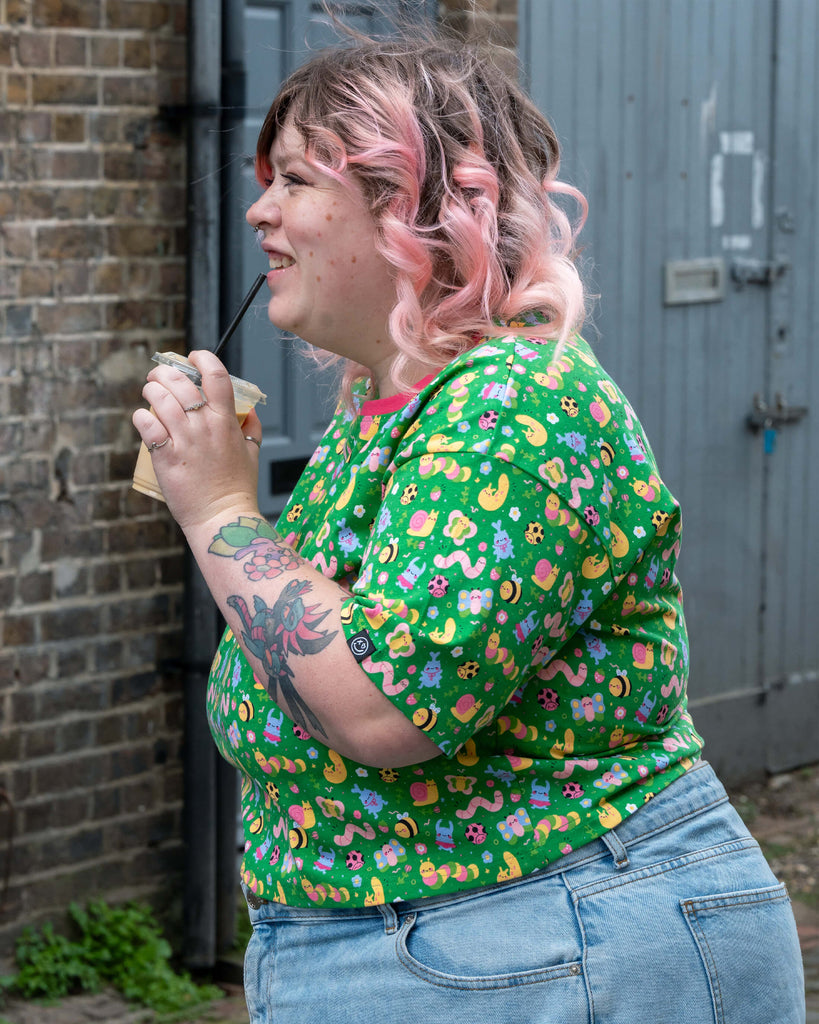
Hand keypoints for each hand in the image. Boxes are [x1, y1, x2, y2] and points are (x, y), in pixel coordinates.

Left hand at [132, 349, 261, 531]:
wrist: (222, 517)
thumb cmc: (238, 488)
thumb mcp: (252, 453)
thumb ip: (252, 428)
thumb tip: (250, 412)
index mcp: (227, 421)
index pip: (216, 375)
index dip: (202, 358)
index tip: (193, 358)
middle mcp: (205, 425)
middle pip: (180, 381)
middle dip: (165, 372)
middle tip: (159, 376)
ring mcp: (184, 440)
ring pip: (159, 399)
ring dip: (150, 390)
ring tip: (149, 393)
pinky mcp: (165, 457)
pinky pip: (147, 425)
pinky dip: (141, 417)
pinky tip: (143, 419)